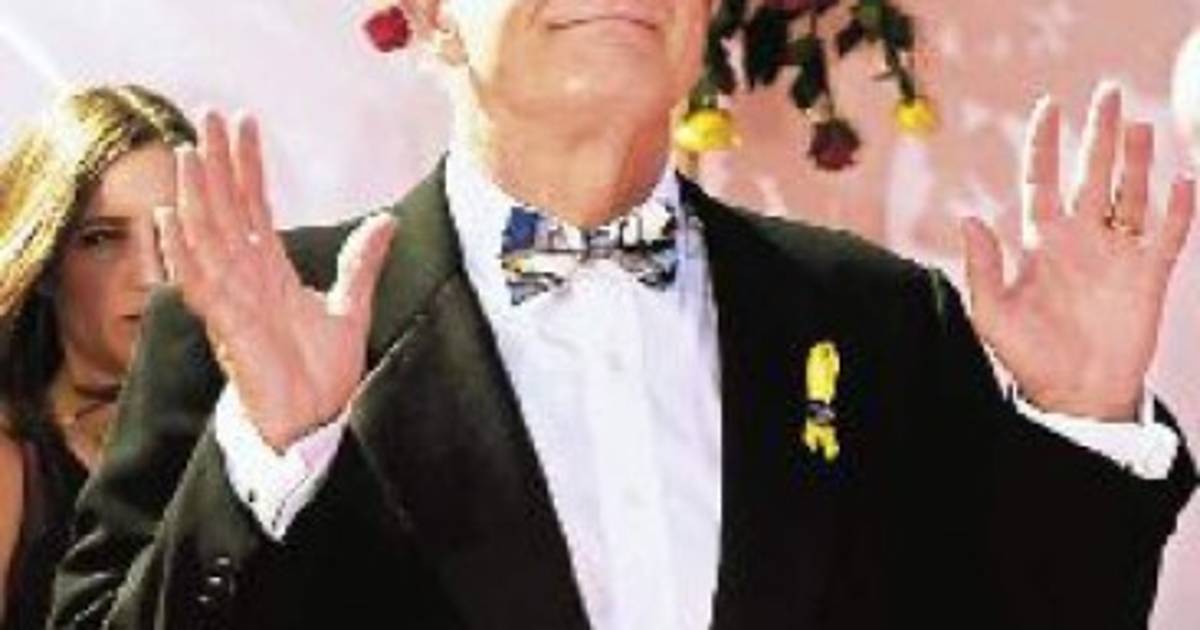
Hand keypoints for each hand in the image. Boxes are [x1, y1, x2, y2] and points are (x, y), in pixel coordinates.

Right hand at [154, 112, 395, 449]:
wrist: (315, 422)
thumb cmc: (322, 373)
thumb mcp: (351, 309)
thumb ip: (362, 263)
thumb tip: (386, 220)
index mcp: (270, 271)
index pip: (254, 206)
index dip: (248, 165)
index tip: (244, 124)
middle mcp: (244, 280)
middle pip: (224, 211)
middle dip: (215, 164)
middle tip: (208, 116)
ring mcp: (232, 302)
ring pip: (205, 239)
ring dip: (196, 197)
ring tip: (189, 154)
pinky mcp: (227, 329)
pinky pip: (198, 287)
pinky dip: (182, 254)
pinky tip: (171, 221)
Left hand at [962, 83, 1195, 420]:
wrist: (1074, 394)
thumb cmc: (1027, 355)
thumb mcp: (992, 312)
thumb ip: (981, 266)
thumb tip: (968, 217)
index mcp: (1041, 241)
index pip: (1042, 179)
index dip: (1045, 144)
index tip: (1050, 106)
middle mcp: (1080, 238)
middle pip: (1092, 173)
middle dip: (1100, 135)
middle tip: (1109, 92)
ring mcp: (1116, 254)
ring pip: (1131, 194)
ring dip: (1136, 162)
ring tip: (1139, 125)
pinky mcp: (1148, 276)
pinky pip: (1168, 234)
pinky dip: (1178, 209)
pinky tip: (1183, 181)